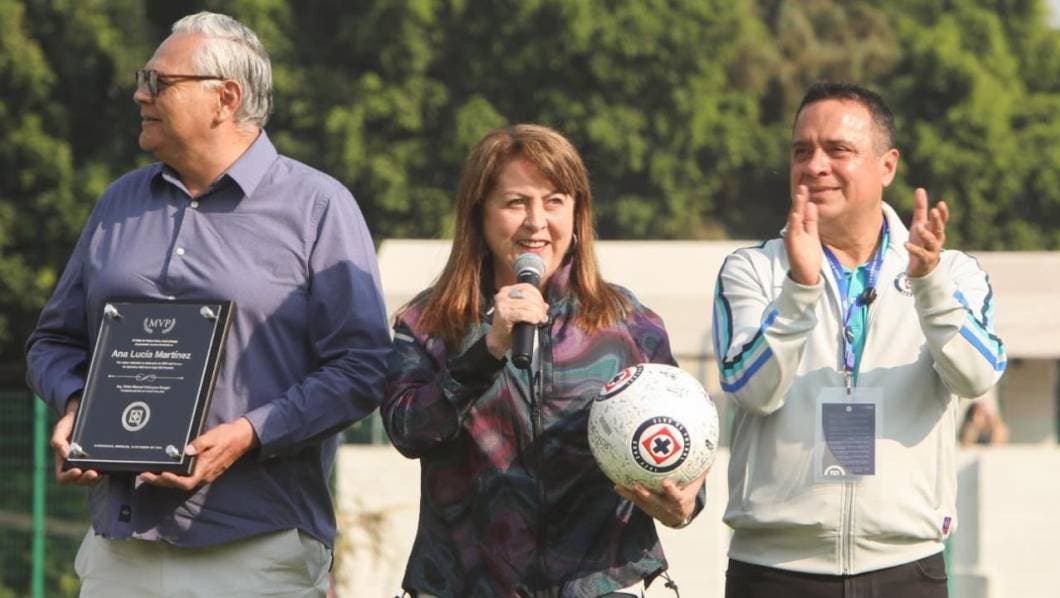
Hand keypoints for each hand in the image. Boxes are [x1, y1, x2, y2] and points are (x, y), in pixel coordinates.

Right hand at [51, 395, 102, 484]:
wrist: (84, 414)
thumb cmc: (70, 424)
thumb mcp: (61, 428)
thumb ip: (58, 440)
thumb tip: (64, 454)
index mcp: (63, 462)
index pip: (63, 477)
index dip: (69, 477)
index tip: (76, 471)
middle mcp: (77, 466)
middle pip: (80, 481)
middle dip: (86, 479)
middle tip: (93, 473)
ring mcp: (90, 464)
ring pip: (93, 479)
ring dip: (97, 478)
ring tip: (101, 472)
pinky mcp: (102, 460)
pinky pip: (105, 469)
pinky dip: (107, 470)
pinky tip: (111, 465)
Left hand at [139, 417, 257, 490]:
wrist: (242, 438)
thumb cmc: (228, 437)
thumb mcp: (213, 436)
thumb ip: (199, 444)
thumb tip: (186, 450)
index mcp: (206, 468)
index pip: (186, 482)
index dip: (172, 481)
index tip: (160, 474)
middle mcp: (204, 475)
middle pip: (179, 485)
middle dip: (160, 481)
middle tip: (144, 474)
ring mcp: (204, 474)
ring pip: (181, 482)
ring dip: (165, 480)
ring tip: (149, 473)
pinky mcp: (204, 471)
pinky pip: (186, 478)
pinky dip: (173, 476)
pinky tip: (166, 470)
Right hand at [484, 283, 548, 358]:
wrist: (498, 339)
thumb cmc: (510, 325)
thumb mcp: (520, 311)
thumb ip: (531, 305)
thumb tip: (546, 306)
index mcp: (507, 291)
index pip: (527, 287)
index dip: (538, 296)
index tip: (543, 306)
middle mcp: (503, 295)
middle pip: (528, 295)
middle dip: (539, 305)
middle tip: (544, 316)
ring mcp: (502, 304)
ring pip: (527, 305)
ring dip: (538, 313)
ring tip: (541, 319)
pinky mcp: (504, 315)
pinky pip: (523, 314)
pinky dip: (532, 317)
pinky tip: (535, 321)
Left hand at [614, 469, 707, 527]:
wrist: (678, 517)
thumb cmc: (687, 494)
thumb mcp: (694, 487)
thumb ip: (700, 473)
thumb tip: (709, 456)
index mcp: (679, 502)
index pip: (676, 497)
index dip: (671, 490)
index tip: (665, 482)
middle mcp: (666, 508)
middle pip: (655, 502)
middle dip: (646, 495)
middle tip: (638, 486)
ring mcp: (654, 509)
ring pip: (641, 503)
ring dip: (631, 495)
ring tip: (621, 486)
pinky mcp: (645, 508)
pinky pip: (634, 501)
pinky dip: (625, 494)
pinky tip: (616, 485)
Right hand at [785, 185, 821, 284]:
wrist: (807, 275)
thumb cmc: (809, 256)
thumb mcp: (812, 234)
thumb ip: (811, 220)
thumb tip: (811, 204)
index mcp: (801, 228)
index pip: (802, 210)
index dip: (804, 199)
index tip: (806, 186)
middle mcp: (795, 231)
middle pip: (797, 212)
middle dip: (800, 199)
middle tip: (803, 185)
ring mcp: (793, 237)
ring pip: (794, 219)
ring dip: (796, 207)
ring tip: (800, 194)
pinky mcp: (792, 245)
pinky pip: (793, 232)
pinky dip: (794, 222)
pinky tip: (796, 213)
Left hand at [905, 188, 947, 277]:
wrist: (921, 267)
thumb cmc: (921, 242)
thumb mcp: (919, 223)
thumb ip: (920, 208)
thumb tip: (920, 189)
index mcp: (936, 230)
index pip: (942, 220)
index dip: (942, 213)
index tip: (940, 204)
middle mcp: (937, 239)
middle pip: (939, 229)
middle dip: (937, 220)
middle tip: (933, 211)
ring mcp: (932, 250)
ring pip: (932, 241)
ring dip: (925, 234)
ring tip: (918, 226)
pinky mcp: (925, 259)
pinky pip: (920, 254)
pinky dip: (913, 249)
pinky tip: (906, 244)